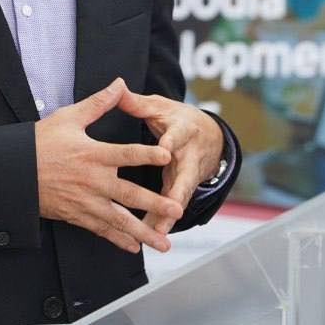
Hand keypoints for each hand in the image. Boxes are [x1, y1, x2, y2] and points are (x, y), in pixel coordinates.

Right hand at [34, 78, 183, 253]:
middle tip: (177, 209)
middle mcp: (93, 181)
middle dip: (155, 203)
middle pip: (129, 194)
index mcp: (93, 154)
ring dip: (143, 231)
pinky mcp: (77, 215)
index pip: (126, 154)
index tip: (169, 155)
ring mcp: (85, 201)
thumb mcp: (69, 118)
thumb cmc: (40, 142)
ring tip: (163, 243)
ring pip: (119, 220)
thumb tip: (119, 83)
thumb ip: (98, 103)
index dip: (148, 154)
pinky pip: (101, 230)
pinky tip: (134, 246)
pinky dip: (118, 240)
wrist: (13, 172)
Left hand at [117, 85, 224, 235]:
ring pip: (178, 198)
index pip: (177, 136)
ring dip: (168, 216)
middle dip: (178, 193)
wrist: (207, 135)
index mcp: (182, 131)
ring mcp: (187, 176)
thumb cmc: (177, 119)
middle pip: (185, 176)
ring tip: (157, 233)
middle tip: (172, 208)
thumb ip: (137, 103)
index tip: (164, 150)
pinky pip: (170, 207)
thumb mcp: (160, 107)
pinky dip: (161, 222)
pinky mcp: (181, 189)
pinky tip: (149, 237)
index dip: (171, 143)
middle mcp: (188, 156)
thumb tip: (117, 87)